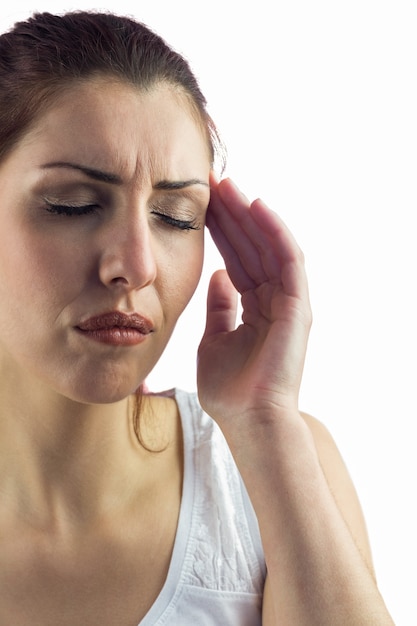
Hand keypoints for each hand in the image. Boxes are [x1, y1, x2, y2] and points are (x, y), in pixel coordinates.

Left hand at [197, 177, 311, 428]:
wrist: (248, 420)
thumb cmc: (230, 389)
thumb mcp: (214, 339)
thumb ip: (219, 307)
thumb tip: (218, 275)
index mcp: (255, 307)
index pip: (237, 258)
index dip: (220, 231)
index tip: (200, 204)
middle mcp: (274, 299)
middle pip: (252, 246)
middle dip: (232, 214)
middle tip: (212, 183)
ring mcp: (288, 300)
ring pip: (269, 246)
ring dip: (250, 215)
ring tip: (228, 186)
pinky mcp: (298, 304)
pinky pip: (288, 259)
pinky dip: (275, 231)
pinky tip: (256, 207)